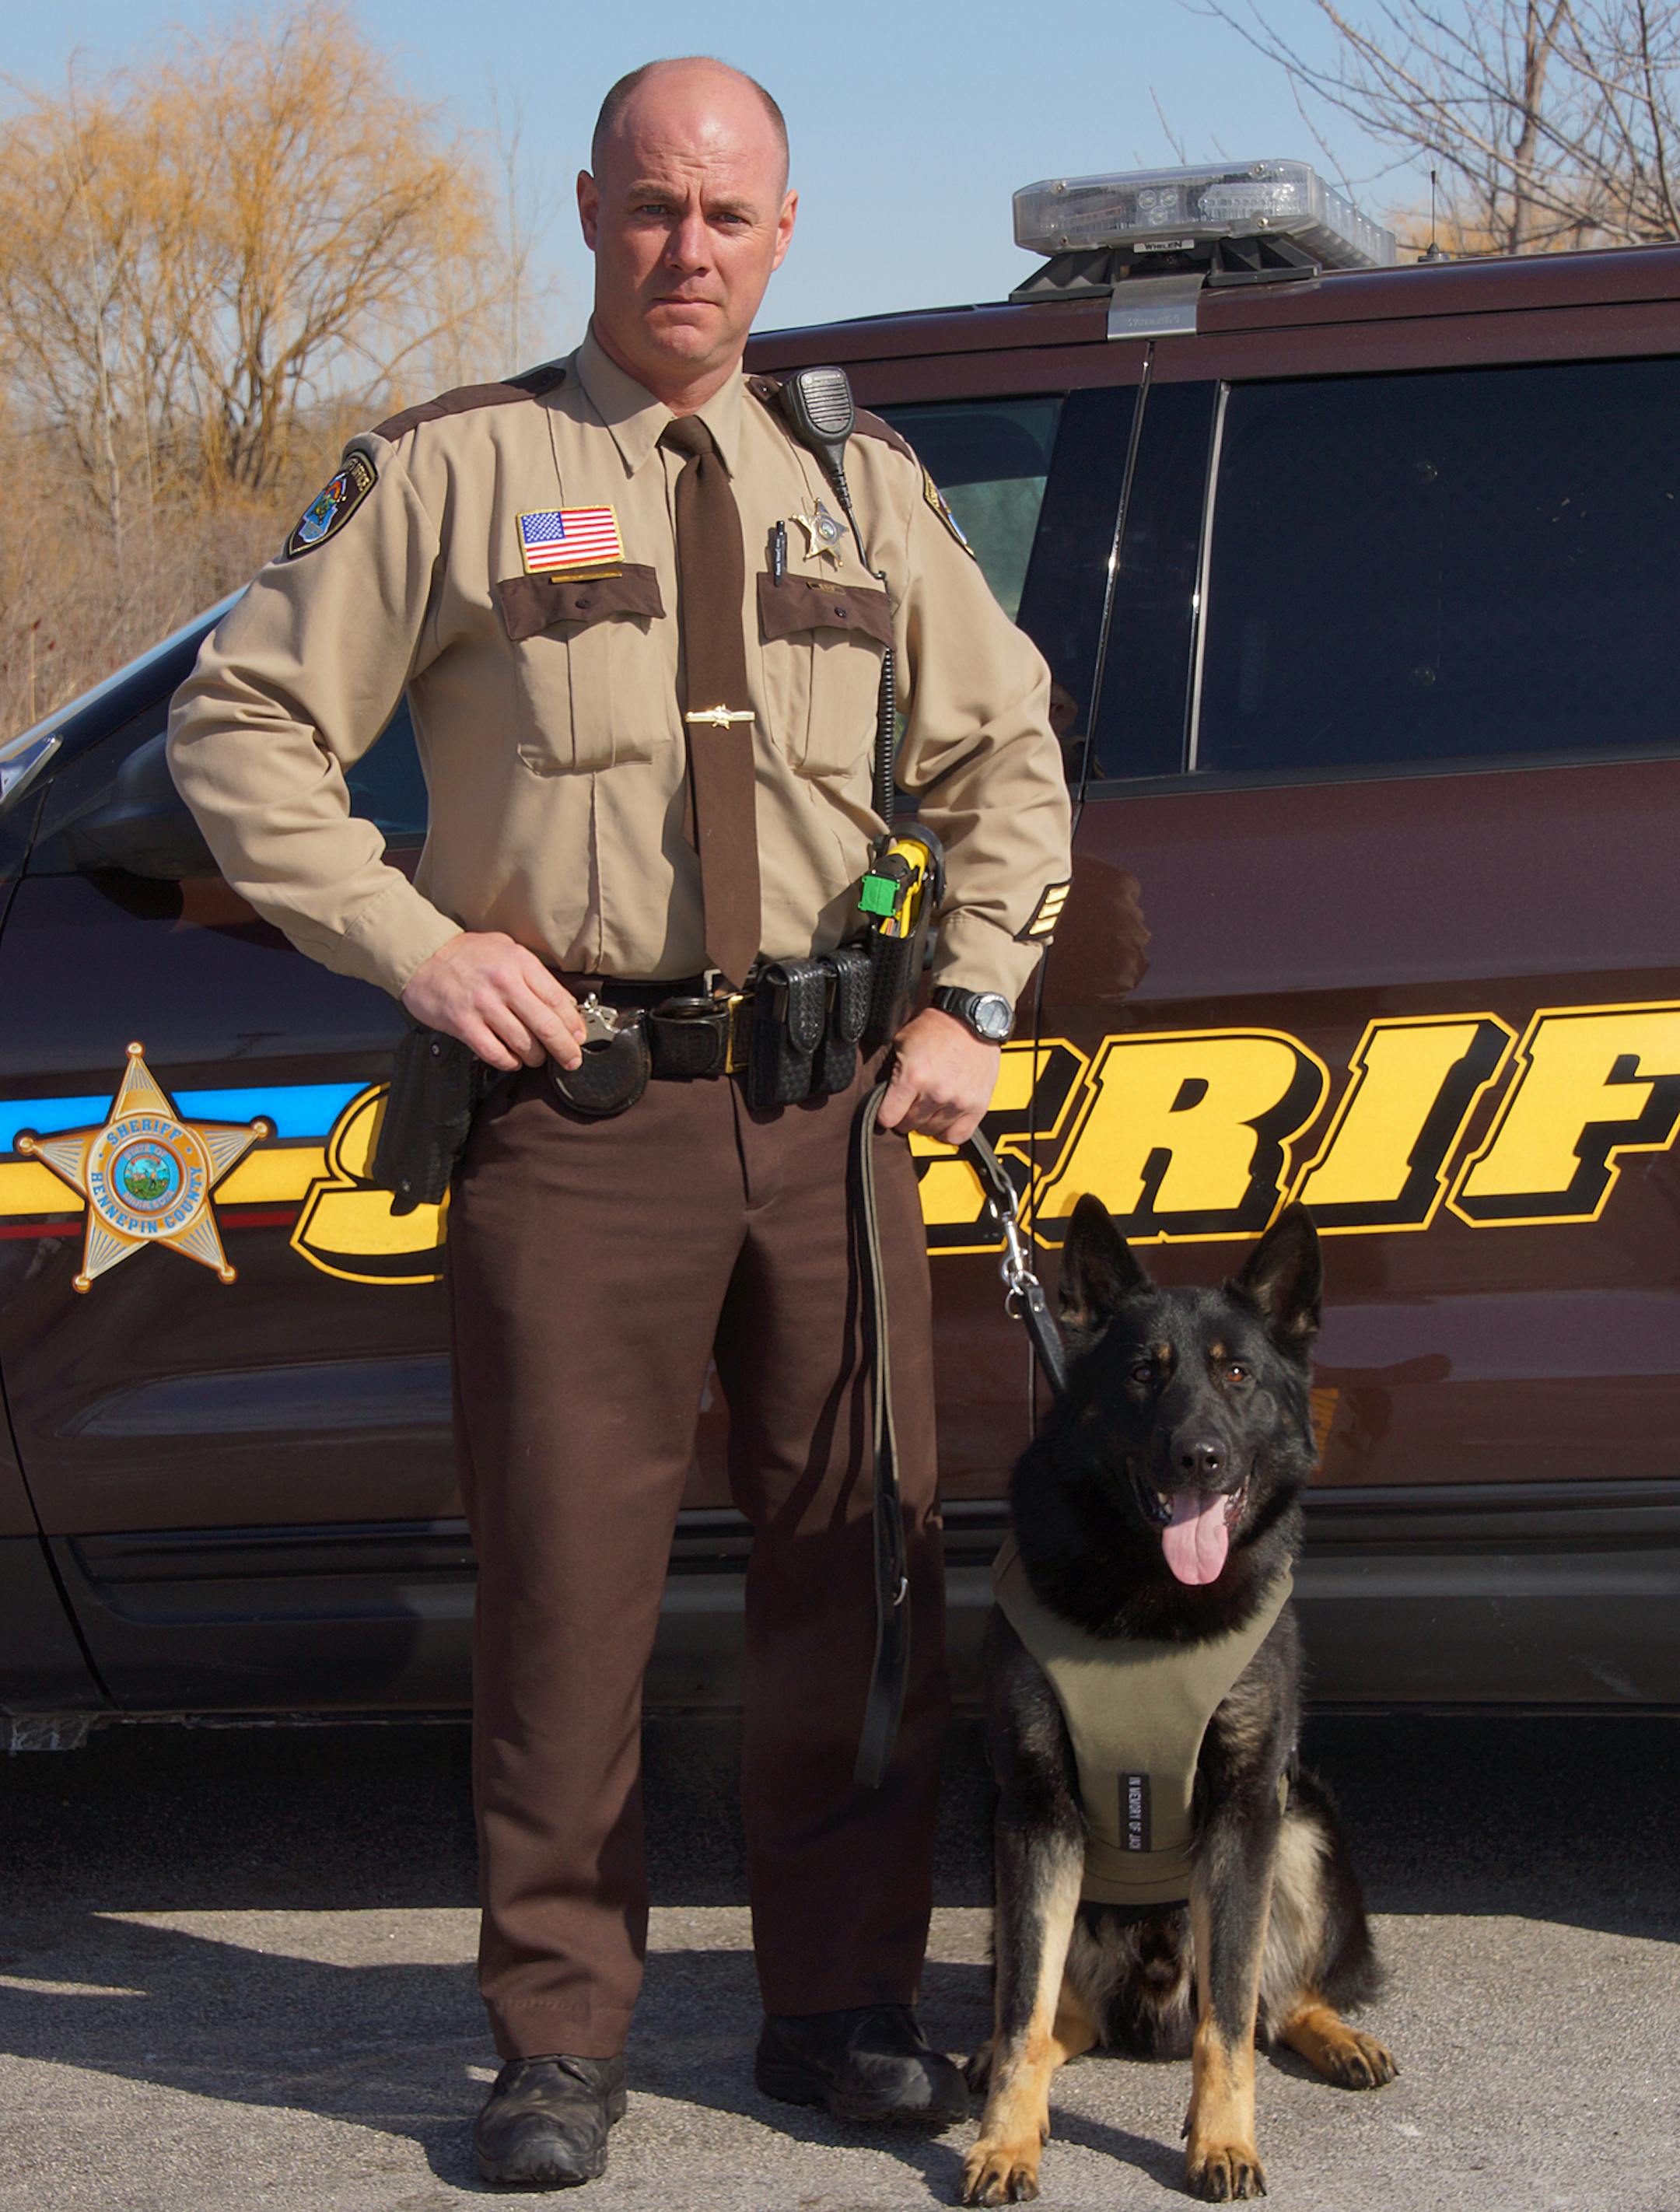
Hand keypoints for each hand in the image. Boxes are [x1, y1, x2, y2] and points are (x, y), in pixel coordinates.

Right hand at [401, 932, 587, 1070]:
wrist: (423, 956)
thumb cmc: (467, 954)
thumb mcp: (507, 950)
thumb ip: (534, 974)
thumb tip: (564, 1004)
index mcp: (519, 963)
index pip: (558, 1000)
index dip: (574, 1024)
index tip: (579, 1037)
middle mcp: (504, 983)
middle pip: (546, 1026)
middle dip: (565, 1049)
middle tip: (572, 1061)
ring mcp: (483, 1005)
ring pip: (523, 1044)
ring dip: (535, 1058)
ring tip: (536, 1058)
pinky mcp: (463, 1024)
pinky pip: (495, 1053)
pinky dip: (509, 1062)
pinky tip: (512, 1061)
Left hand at [876, 1005, 1000, 1146]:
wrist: (972, 1020)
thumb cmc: (938, 1028)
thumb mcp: (902, 1043)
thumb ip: (892, 1073)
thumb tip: (883, 1097)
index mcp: (913, 1077)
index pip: (888, 1118)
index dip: (885, 1114)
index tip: (888, 1110)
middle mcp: (936, 1093)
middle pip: (909, 1126)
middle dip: (905, 1115)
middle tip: (910, 1102)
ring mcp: (958, 1101)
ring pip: (931, 1131)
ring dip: (926, 1121)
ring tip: (929, 1105)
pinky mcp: (977, 1106)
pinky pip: (958, 1136)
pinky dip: (948, 1131)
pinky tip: (944, 1118)